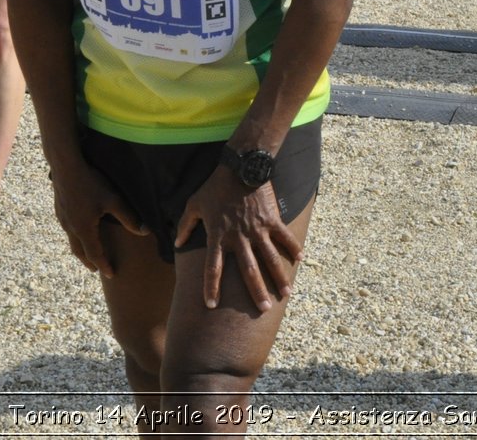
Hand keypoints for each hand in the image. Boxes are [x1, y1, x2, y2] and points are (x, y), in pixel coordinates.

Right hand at [48, 161, 147, 277]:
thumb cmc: (91, 183)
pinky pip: (68, 229)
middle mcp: (70, 227)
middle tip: (97, 269)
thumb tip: (144, 232)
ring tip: (88, 253)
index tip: (111, 275)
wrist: (66, 167)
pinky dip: (75, 237)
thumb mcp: (113, 200)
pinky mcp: (59, 210)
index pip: (94, 254)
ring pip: (72, 241)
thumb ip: (128, 217)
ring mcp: (63, 219)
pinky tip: (80, 230)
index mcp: (83, 229)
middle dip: (89, 262)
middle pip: (79, 251)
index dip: (104, 265)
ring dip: (81, 250)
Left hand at [176, 166, 302, 312]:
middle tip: (263, 309)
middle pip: (248, 270)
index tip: (211, 305)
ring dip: (278, 277)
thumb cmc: (214, 186)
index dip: (210, 287)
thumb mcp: (193, 204)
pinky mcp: (272, 219)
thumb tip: (176, 243)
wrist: (240, 166)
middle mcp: (238, 237)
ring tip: (286, 294)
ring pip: (269, 258)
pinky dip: (292, 247)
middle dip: (256, 292)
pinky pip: (284, 237)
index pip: (212, 268)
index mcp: (218, 236)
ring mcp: (257, 229)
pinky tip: (300, 259)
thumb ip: (185, 225)